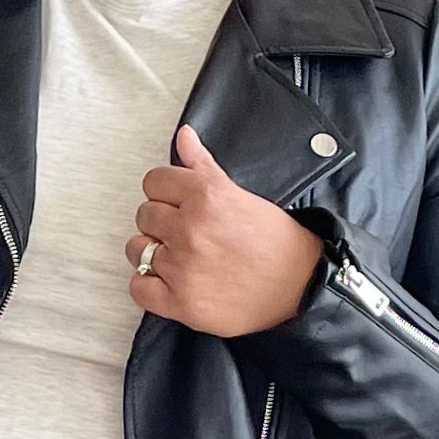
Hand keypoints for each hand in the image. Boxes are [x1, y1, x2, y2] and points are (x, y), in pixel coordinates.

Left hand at [126, 126, 325, 337]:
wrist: (302, 286)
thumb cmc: (277, 242)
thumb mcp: (242, 194)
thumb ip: (203, 166)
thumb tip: (183, 136)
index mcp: (205, 195)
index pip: (153, 182)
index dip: (166, 193)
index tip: (178, 204)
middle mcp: (189, 228)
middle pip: (144, 214)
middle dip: (162, 222)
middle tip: (186, 233)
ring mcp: (182, 267)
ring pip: (136, 249)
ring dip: (153, 252)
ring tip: (179, 258)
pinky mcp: (180, 301)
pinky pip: (138, 287)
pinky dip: (148, 285)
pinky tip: (169, 281)